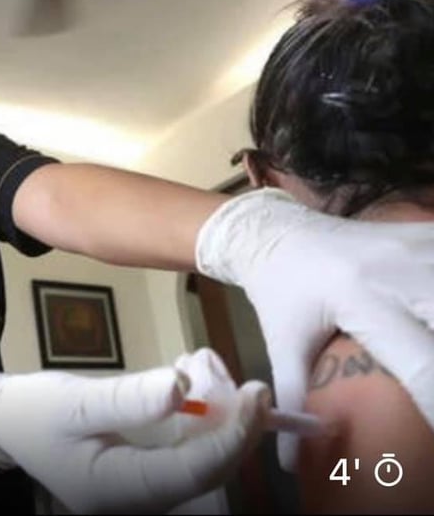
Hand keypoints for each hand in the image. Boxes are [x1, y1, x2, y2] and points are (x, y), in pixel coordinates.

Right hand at [0, 351, 269, 513]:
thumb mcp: (76, 401)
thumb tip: (183, 387)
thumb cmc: (33, 411)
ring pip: (197, 458)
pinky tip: (191, 378)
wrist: (4, 422)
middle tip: (247, 382)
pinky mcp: (140, 471)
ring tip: (208, 365)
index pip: (194, 471)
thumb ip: (129, 399)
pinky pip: (182, 449)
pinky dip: (195, 417)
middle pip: (204, 469)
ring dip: (215, 416)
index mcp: (119, 489)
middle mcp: (137, 499)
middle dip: (232, 426)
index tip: (257, 394)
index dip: (233, 435)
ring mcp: (139, 488)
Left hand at [196, 188, 433, 469]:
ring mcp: (421, 246)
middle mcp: (399, 268)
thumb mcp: (283, 345)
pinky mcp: (431, 235)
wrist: (277, 232)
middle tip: (431, 382)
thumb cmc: (279, 293)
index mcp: (360, 297)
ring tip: (431, 350)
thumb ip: (292, 400)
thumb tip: (288, 463)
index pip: (424, 363)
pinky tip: (433, 316)